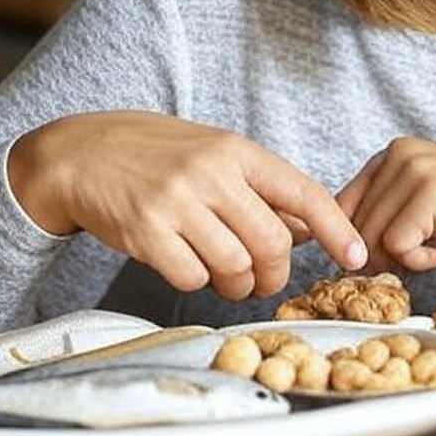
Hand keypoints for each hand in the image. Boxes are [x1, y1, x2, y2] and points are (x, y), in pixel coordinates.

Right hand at [7, 111, 367, 298]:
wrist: (79, 154)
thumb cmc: (156, 156)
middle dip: (275, 273)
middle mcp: (212, 174)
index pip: (304, 193)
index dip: (337, 230)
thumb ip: (260, 189)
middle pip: (273, 243)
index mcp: (237, 151)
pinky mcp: (146, 232)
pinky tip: (187, 265)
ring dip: (238, 284)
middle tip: (263, 279)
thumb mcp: (214, 155)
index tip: (356, 257)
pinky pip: (193, 276)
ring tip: (225, 275)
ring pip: (236, 265)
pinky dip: (197, 282)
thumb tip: (307, 230)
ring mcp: (178, 202)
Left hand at [336, 137, 435, 272]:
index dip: (356, 243)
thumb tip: (344, 255)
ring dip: (399, 259)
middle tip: (422, 255)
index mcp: (393, 154)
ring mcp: (414, 170)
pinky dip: (417, 262)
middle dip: (379, 255)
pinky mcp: (430, 193)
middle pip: (350, 227)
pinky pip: (395, 246)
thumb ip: (386, 221)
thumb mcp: (427, 213)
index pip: (339, 208)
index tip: (391, 257)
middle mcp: (398, 154)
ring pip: (368, 239)